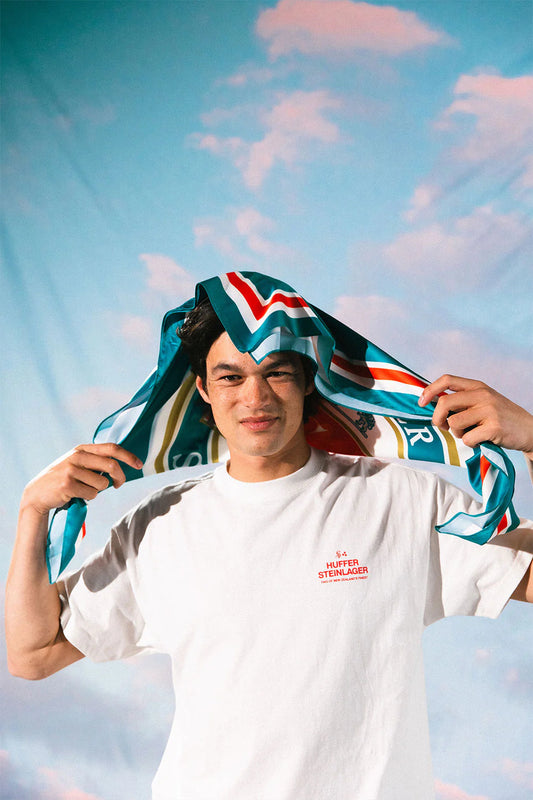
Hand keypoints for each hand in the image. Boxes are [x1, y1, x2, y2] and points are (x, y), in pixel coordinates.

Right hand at [21, 443, 143, 517]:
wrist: (37, 493)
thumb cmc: (64, 479)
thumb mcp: (77, 464)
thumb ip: (96, 461)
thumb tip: (122, 466)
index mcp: (82, 449)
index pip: (111, 448)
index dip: (128, 456)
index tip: (139, 465)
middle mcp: (77, 456)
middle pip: (111, 466)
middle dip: (120, 478)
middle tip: (118, 485)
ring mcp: (71, 470)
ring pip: (102, 484)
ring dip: (97, 491)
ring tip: (83, 489)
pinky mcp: (68, 485)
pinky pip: (92, 494)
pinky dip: (88, 498)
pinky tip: (76, 495)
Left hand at [419, 374, 532, 456]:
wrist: (530, 430)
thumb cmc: (501, 418)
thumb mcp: (484, 401)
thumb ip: (463, 400)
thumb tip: (432, 404)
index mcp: (478, 386)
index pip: (447, 379)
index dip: (430, 390)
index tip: (421, 402)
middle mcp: (483, 395)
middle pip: (444, 403)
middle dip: (437, 419)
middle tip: (443, 427)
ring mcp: (489, 410)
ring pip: (454, 423)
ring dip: (457, 434)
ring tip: (470, 434)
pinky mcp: (494, 427)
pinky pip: (467, 439)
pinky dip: (470, 444)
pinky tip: (482, 441)